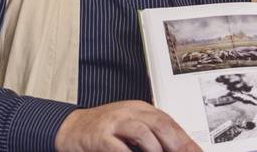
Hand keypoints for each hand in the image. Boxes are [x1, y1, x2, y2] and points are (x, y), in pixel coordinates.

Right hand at [55, 101, 199, 151]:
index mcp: (141, 110)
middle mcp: (131, 112)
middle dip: (177, 143)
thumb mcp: (129, 126)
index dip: (185, 138)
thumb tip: (172, 147)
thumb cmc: (103, 130)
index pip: (169, 121)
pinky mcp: (100, 136)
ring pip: (142, 131)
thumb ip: (149, 135)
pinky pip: (117, 146)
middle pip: (160, 124)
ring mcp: (115, 122)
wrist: (71, 128)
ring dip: (156, 149)